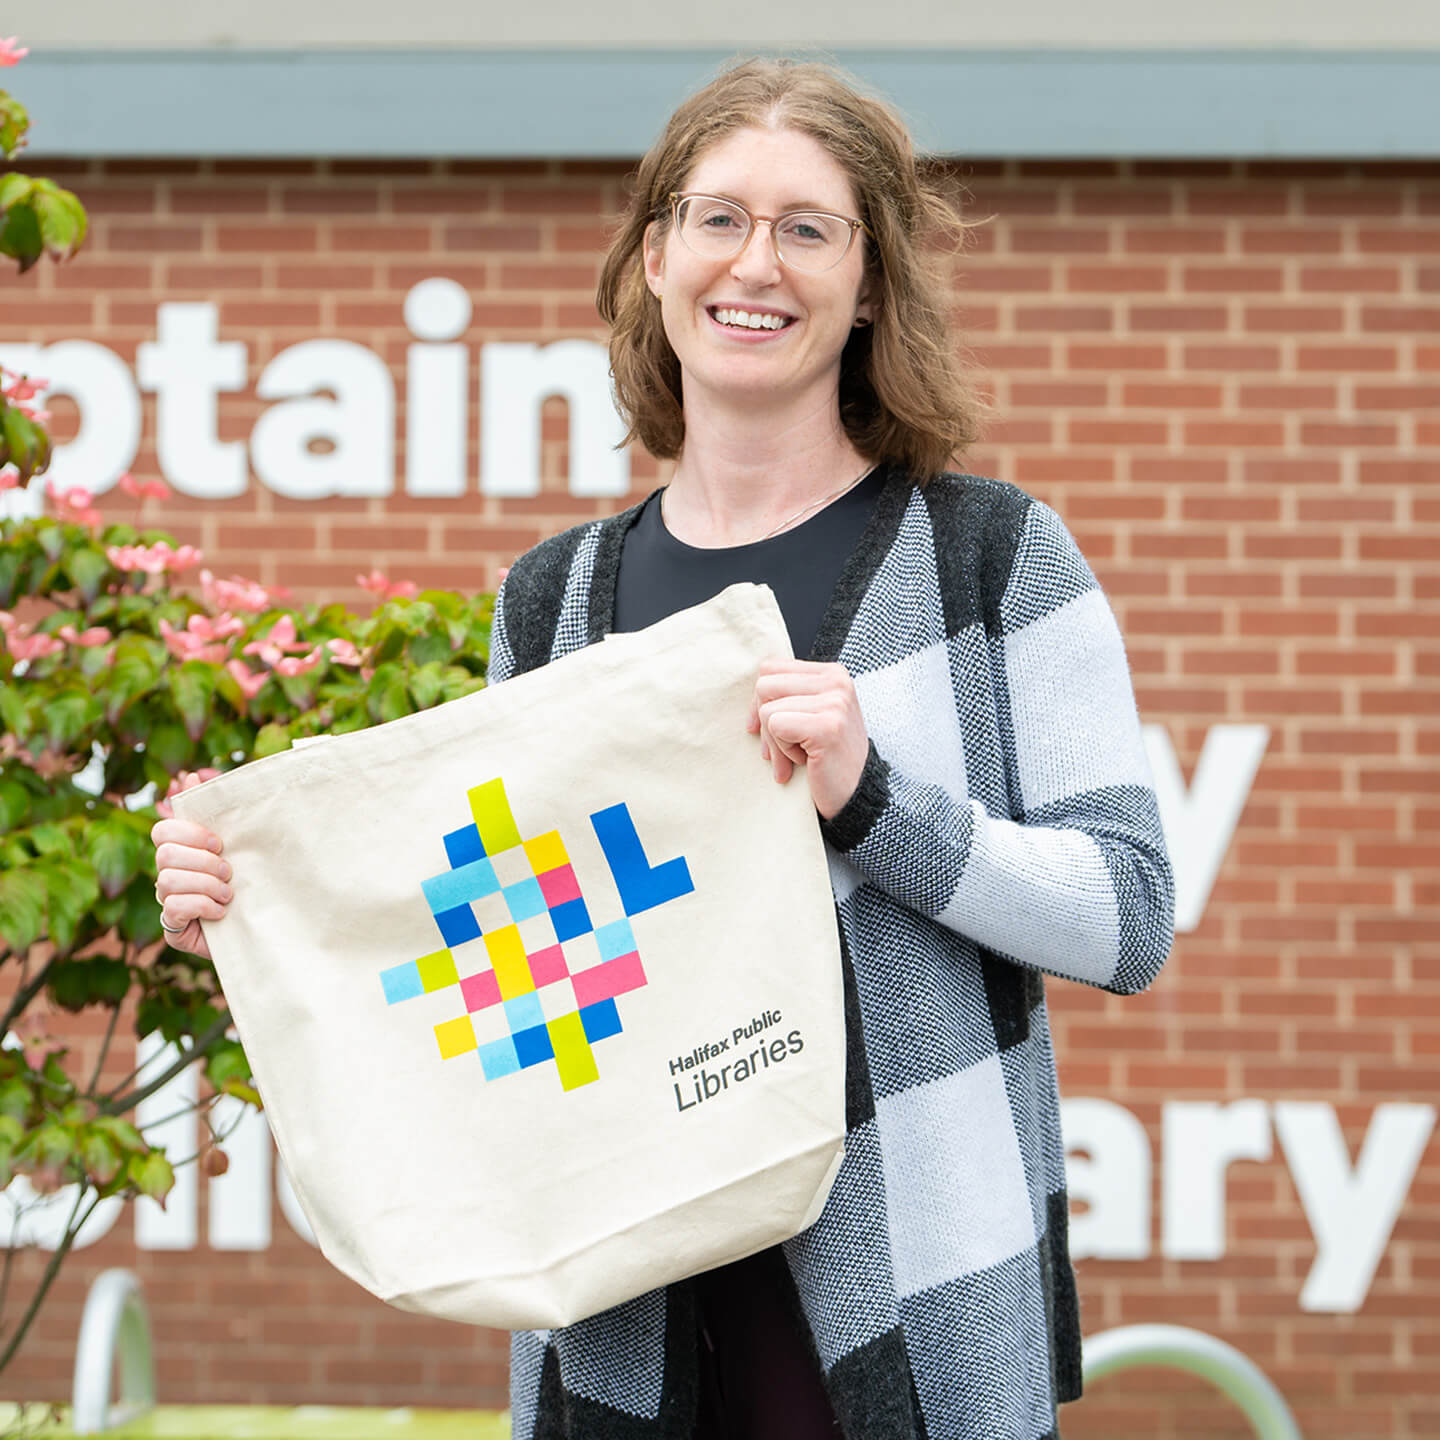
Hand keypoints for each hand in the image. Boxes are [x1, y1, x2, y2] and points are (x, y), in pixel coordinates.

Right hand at [149, 771, 229, 960]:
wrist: (260, 926)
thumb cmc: (248, 880)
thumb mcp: (239, 844)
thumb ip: (217, 812)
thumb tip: (190, 775)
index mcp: (182, 851)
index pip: (163, 830)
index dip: (190, 833)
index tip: (220, 842)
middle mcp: (168, 874)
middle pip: (165, 854)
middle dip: (203, 861)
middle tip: (229, 871)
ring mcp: (167, 901)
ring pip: (166, 881)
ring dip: (205, 885)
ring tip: (228, 893)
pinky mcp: (173, 928)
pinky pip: (173, 909)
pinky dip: (201, 907)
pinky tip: (221, 912)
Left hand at [748, 659, 868, 820]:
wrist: (856, 792)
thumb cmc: (829, 755)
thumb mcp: (812, 714)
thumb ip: (788, 695)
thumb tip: (752, 695)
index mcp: (832, 673)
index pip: (771, 668)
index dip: (761, 700)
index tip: (770, 727)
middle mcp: (836, 681)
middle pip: (764, 685)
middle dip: (764, 721)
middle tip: (783, 747)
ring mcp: (834, 702)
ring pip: (767, 709)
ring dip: (775, 741)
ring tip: (799, 755)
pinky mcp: (826, 726)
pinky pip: (775, 726)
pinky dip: (783, 750)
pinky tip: (805, 760)